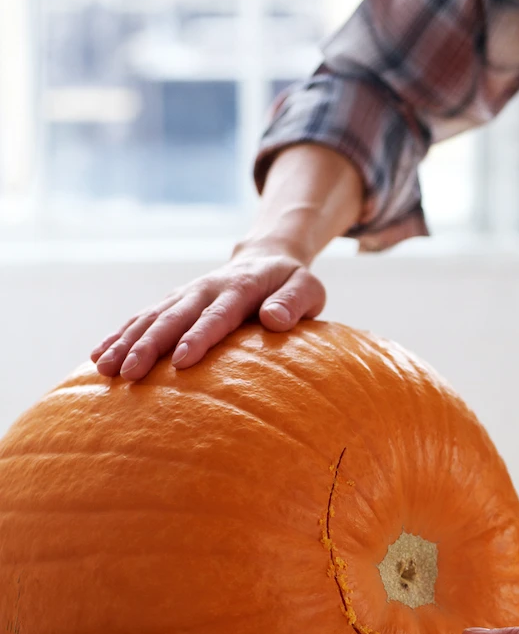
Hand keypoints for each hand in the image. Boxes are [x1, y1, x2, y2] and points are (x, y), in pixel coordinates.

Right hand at [91, 248, 325, 379]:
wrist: (266, 259)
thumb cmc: (291, 284)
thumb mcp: (307, 289)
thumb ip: (294, 303)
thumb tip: (274, 319)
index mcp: (239, 289)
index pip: (217, 316)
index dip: (199, 337)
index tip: (181, 361)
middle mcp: (205, 289)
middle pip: (173, 318)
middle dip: (149, 346)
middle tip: (128, 374)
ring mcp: (184, 295)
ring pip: (149, 319)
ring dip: (125, 343)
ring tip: (104, 371)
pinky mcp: (172, 302)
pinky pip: (141, 319)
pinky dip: (118, 336)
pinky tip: (97, 357)